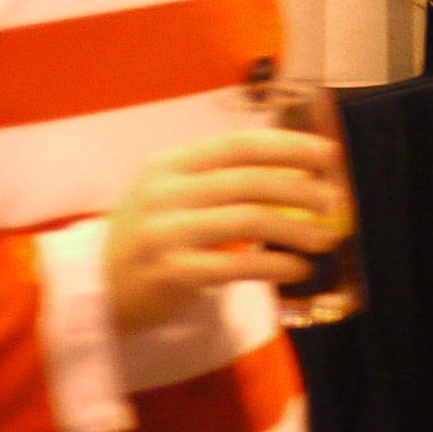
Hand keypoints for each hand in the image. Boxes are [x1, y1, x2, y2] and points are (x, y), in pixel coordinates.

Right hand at [102, 129, 344, 330]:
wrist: (96, 285)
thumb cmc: (149, 235)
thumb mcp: (173, 195)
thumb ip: (221, 181)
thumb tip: (298, 176)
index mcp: (171, 165)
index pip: (238, 145)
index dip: (287, 146)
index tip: (327, 154)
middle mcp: (166, 192)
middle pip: (248, 181)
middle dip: (301, 190)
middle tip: (335, 203)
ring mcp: (166, 233)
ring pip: (247, 220)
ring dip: (295, 228)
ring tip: (324, 239)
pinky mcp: (171, 273)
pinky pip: (234, 265)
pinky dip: (273, 265)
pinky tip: (297, 269)